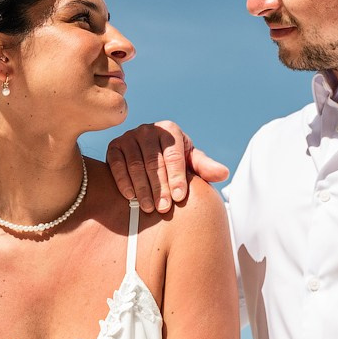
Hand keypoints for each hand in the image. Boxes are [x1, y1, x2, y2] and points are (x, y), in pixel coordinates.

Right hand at [106, 120, 230, 213]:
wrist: (149, 153)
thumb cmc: (174, 160)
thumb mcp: (190, 162)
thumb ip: (205, 167)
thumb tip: (224, 174)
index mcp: (169, 130)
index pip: (173, 155)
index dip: (177, 177)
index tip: (179, 198)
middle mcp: (148, 129)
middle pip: (154, 162)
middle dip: (160, 187)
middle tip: (164, 209)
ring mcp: (129, 136)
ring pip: (135, 164)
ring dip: (142, 188)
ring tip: (148, 208)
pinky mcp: (114, 146)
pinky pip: (116, 164)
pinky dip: (123, 181)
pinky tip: (130, 197)